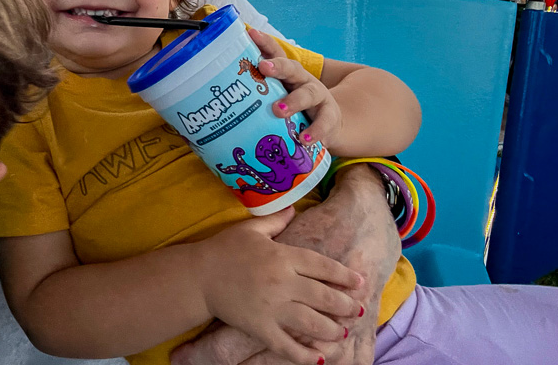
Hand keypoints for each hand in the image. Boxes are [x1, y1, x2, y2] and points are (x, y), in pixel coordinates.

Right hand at [194, 207, 362, 364]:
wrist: (198, 276)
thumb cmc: (224, 249)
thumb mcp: (250, 229)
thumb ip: (276, 220)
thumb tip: (295, 208)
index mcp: (282, 256)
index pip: (322, 266)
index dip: (344, 275)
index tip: (359, 282)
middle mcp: (282, 282)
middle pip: (323, 296)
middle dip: (345, 305)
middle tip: (358, 310)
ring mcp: (272, 308)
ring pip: (312, 323)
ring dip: (332, 330)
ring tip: (342, 332)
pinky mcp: (260, 327)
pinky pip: (287, 346)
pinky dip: (305, 355)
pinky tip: (319, 358)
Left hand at [249, 28, 339, 147]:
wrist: (328, 124)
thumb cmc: (293, 108)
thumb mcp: (276, 97)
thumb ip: (256, 96)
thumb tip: (217, 101)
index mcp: (286, 73)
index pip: (275, 53)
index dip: (264, 42)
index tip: (251, 33)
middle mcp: (302, 80)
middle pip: (291, 68)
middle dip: (277, 67)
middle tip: (263, 67)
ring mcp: (318, 97)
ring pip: (307, 94)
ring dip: (293, 102)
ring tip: (278, 111)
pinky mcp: (330, 117)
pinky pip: (323, 123)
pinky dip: (314, 131)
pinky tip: (304, 140)